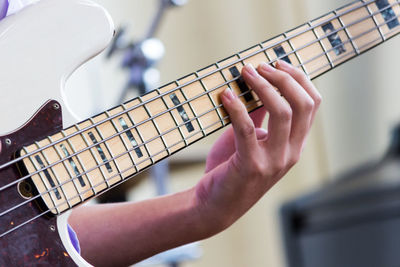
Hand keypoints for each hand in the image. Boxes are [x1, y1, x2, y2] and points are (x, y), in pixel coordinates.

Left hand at [194, 60, 320, 231]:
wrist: (215, 205)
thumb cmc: (232, 170)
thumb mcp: (251, 140)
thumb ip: (258, 116)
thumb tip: (257, 84)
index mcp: (294, 145)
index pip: (312, 105)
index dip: (299, 79)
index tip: (279, 63)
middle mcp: (290, 153)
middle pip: (303, 105)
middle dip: (285, 78)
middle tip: (262, 66)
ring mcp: (273, 161)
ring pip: (283, 113)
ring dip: (264, 87)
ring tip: (246, 72)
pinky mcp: (251, 165)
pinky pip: (247, 129)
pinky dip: (237, 108)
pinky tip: (226, 96)